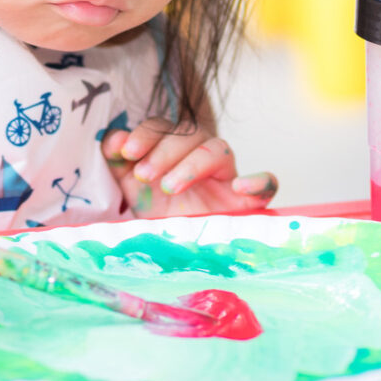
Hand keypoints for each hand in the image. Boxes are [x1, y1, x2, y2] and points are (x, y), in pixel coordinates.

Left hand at [102, 117, 277, 216]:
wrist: (180, 254)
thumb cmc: (160, 215)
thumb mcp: (133, 189)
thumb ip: (119, 162)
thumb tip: (113, 139)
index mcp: (176, 148)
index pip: (165, 126)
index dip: (146, 133)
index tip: (127, 151)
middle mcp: (203, 155)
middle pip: (191, 134)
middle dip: (164, 150)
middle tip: (144, 175)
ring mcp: (228, 177)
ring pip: (220, 150)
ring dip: (193, 164)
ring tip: (170, 186)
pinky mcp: (248, 202)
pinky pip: (267, 184)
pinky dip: (258, 181)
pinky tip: (240, 187)